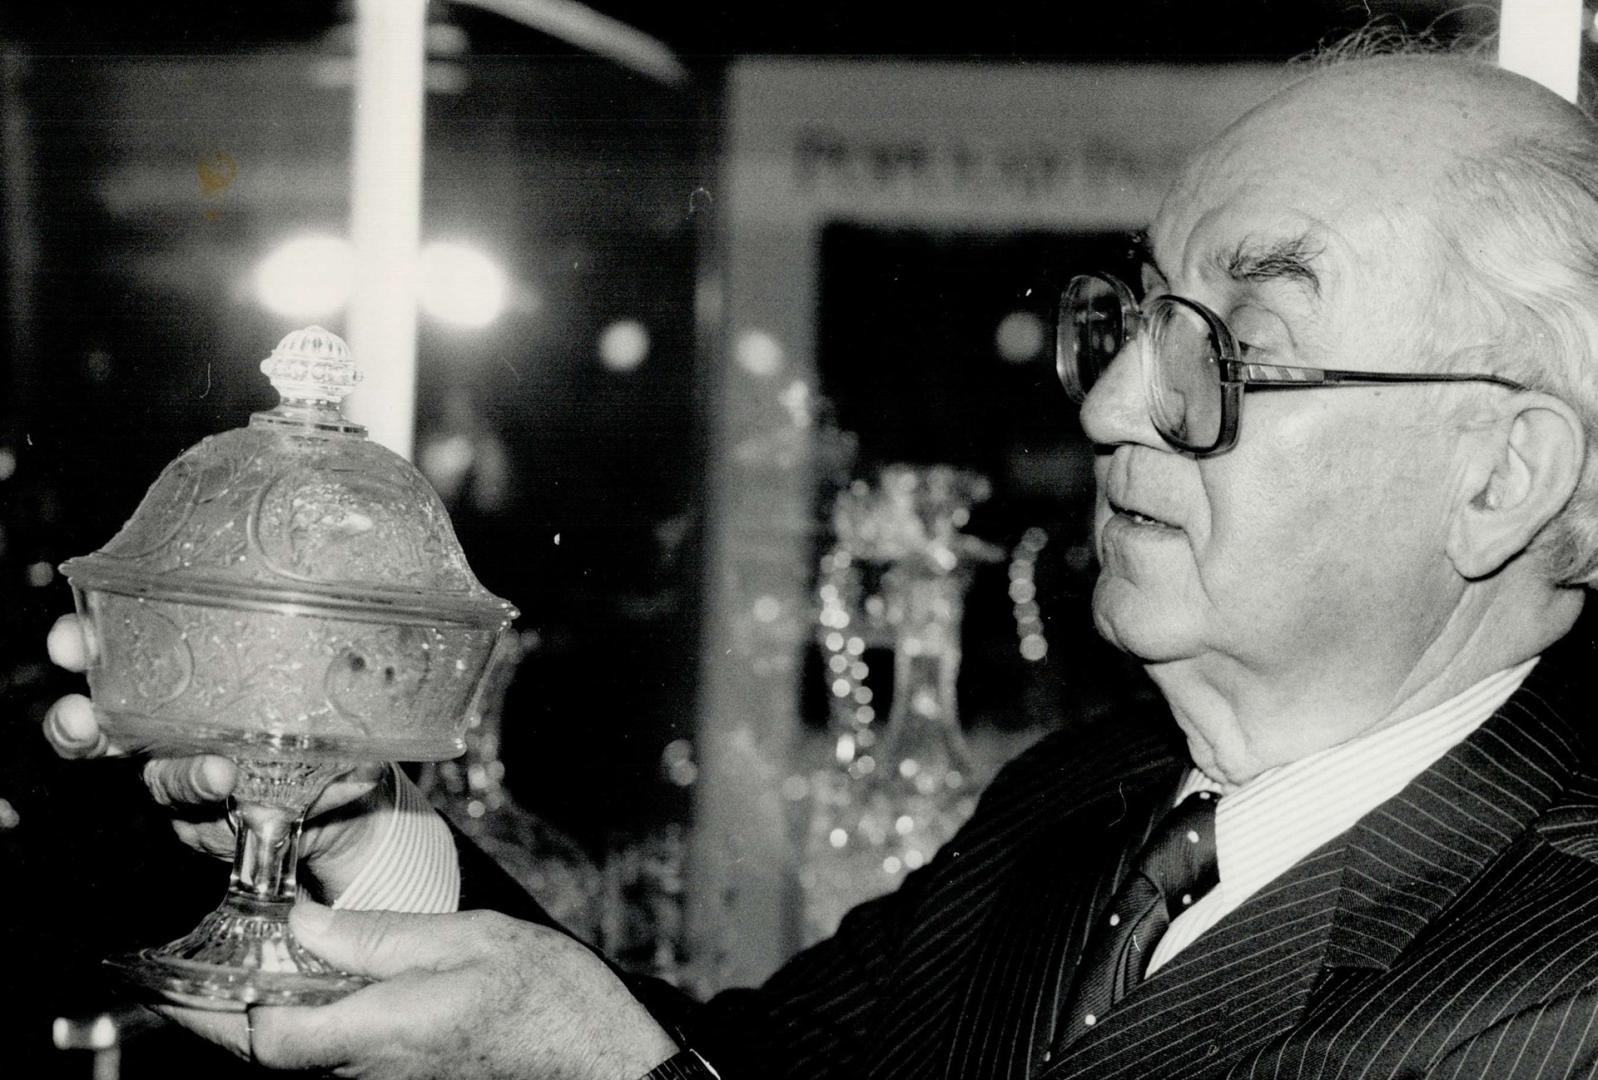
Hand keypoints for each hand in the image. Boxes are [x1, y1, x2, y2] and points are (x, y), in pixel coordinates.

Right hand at [42, 613, 390, 894]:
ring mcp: (188, 785)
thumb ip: (333, 659)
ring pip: (163, 784)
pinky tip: (254, 808)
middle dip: (78, 725)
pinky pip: (213, 827)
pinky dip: (234, 817)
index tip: (73, 639)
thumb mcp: (327, 678)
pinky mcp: (213, 831)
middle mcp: (170, 734)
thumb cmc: (323, 719)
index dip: (86, 648)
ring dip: (184, 777)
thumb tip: (362, 632)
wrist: (347, 794)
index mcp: (184, 682)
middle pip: (102, 732)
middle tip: (80, 719)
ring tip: (219, 773)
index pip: (120, 658)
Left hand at [167, 902, 679, 1079]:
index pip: (263, 1037)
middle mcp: (369, 1071)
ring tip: (234, 962)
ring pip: (289, 1060)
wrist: (597, 1059)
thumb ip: (379, 935)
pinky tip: (300, 987)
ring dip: (251, 1017)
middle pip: (262, 1055)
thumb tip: (302, 922)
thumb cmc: (547, 999)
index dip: (213, 1000)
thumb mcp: (470, 940)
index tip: (177, 961)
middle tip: (174, 969)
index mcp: (385, 1030)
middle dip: (211, 1012)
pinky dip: (296, 1027)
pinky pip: (323, 1062)